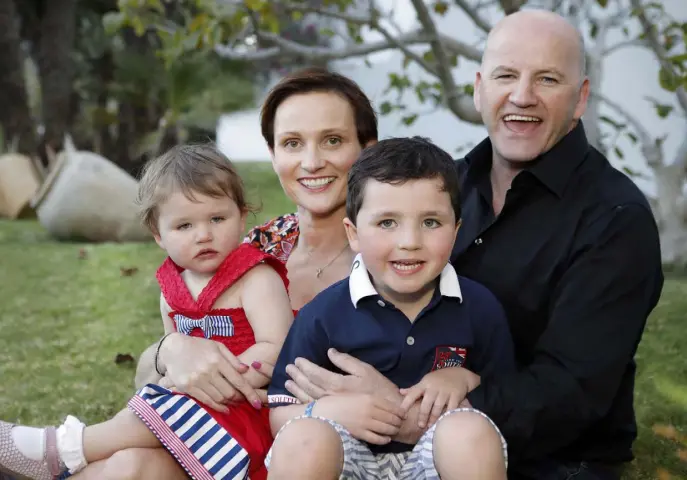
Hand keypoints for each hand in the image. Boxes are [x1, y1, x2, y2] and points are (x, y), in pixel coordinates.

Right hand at [159, 333, 261, 410]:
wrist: (173, 348)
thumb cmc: (198, 346)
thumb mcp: (217, 346)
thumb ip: (232, 359)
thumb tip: (246, 370)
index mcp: (217, 360)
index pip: (238, 380)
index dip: (249, 394)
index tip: (258, 403)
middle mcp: (208, 371)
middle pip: (229, 392)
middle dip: (240, 399)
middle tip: (244, 401)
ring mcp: (197, 380)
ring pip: (219, 398)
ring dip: (229, 404)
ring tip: (235, 403)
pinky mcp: (187, 388)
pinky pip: (206, 401)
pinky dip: (217, 407)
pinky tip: (224, 408)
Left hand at [285, 348, 400, 402]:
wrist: (388, 413)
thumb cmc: (378, 389)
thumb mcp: (364, 370)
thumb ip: (345, 361)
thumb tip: (330, 351)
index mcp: (338, 384)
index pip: (316, 374)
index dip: (305, 366)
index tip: (297, 359)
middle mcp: (331, 397)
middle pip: (309, 385)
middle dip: (297, 376)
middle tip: (288, 368)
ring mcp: (331, 408)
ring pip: (308, 398)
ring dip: (297, 389)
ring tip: (287, 382)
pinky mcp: (334, 415)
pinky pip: (314, 409)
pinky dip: (303, 402)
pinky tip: (297, 398)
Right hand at [312, 394, 404, 444]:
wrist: (324, 412)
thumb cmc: (339, 401)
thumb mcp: (357, 394)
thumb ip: (372, 398)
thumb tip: (385, 403)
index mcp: (370, 398)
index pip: (392, 406)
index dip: (400, 412)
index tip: (403, 414)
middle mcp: (371, 410)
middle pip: (392, 418)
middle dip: (398, 422)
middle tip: (400, 423)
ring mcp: (366, 423)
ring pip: (387, 429)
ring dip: (393, 430)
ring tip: (394, 430)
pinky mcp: (361, 434)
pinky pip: (378, 438)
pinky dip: (384, 439)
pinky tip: (386, 438)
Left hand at [399, 367, 480, 427]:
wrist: (459, 374)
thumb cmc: (439, 379)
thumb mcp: (425, 381)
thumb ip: (414, 388)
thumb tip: (400, 392)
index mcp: (424, 384)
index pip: (412, 393)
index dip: (406, 403)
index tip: (401, 413)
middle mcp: (433, 388)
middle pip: (426, 403)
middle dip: (422, 415)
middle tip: (420, 425)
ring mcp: (445, 391)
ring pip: (437, 407)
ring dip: (433, 418)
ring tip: (430, 426)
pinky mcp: (455, 395)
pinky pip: (451, 408)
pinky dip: (447, 415)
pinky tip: (444, 422)